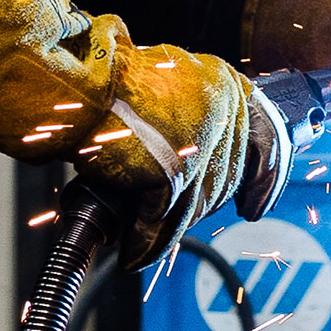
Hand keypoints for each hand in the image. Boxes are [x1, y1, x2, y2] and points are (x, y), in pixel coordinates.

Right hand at [0, 0, 267, 270]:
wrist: (64, 86)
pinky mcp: (174, 170)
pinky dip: (148, 239)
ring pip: (197, 202)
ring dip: (169, 228)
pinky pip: (166, 218)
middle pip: (225, 176)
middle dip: (201, 205)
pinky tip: (133, 250)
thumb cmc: (96, 83)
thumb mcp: (157, 86)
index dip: (266, 174)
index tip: (258, 203)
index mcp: (219, 79)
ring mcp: (200, 139)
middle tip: (170, 219)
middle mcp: (219, 106)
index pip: (265, 134)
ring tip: (145, 243)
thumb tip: (196, 154)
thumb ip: (184, 113)